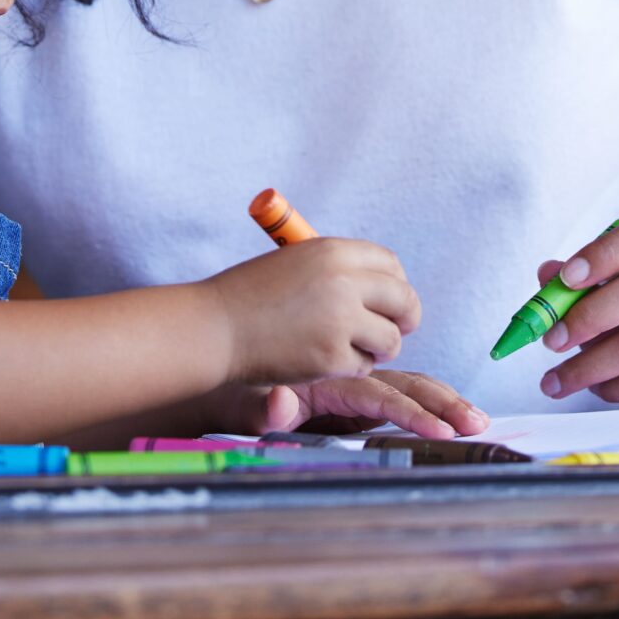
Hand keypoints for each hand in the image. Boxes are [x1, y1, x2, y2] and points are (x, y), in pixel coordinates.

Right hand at [207, 237, 420, 385]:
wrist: (215, 328)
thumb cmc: (249, 296)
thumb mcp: (296, 262)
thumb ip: (337, 270)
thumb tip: (383, 287)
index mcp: (333, 251)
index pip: (391, 264)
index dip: (395, 285)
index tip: (389, 301)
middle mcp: (343, 281)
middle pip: (404, 300)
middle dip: (404, 319)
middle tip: (391, 332)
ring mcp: (340, 320)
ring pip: (391, 339)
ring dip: (376, 348)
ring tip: (349, 348)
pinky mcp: (332, 357)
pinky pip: (363, 365)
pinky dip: (349, 368)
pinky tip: (323, 362)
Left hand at [250, 370, 490, 440]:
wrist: (220, 350)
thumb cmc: (233, 385)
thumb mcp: (242, 403)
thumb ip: (263, 408)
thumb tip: (279, 404)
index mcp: (329, 378)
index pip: (380, 396)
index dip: (412, 414)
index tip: (442, 431)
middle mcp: (346, 375)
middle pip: (404, 384)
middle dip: (443, 403)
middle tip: (477, 423)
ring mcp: (349, 381)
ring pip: (405, 384)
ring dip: (441, 399)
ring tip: (475, 419)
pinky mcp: (348, 391)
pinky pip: (392, 390)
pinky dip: (422, 398)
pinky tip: (447, 413)